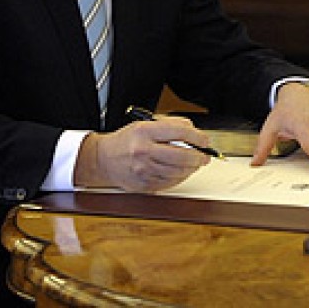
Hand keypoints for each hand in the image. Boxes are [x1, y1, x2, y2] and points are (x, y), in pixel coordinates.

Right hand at [74, 115, 210, 191]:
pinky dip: (179, 177)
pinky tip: (180, 172)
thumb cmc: (127, 141)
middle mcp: (144, 151)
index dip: (198, 137)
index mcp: (145, 131)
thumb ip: (171, 125)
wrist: (103, 159)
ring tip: (193, 164)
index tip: (205, 141)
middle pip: (182, 156)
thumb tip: (193, 131)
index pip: (180, 132)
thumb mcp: (146, 124)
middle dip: (199, 157)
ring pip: (178, 172)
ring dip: (191, 168)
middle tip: (204, 156)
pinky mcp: (144, 184)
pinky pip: (170, 183)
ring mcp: (143, 170)